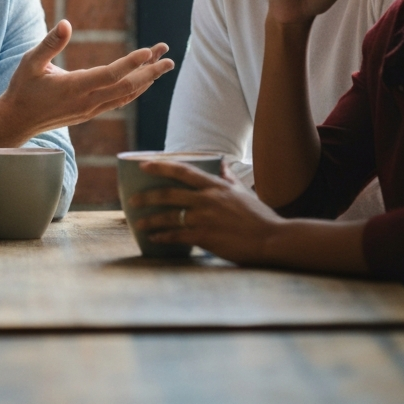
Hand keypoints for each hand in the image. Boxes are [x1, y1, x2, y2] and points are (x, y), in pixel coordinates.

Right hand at [0, 20, 174, 156]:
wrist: (17, 120)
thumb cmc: (22, 88)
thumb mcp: (30, 62)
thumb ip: (49, 43)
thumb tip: (66, 24)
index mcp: (74, 87)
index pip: (110, 75)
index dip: (131, 63)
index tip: (149, 51)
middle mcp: (87, 101)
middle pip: (127, 87)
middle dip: (150, 71)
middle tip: (169, 56)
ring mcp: (90, 109)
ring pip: (126, 96)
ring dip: (146, 80)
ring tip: (162, 64)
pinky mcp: (90, 112)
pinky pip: (119, 101)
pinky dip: (134, 89)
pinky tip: (143, 80)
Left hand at [131, 160, 282, 264]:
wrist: (272, 239)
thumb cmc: (259, 216)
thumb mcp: (243, 192)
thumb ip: (229, 178)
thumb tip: (222, 163)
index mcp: (214, 185)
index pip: (182, 170)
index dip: (160, 166)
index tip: (142, 165)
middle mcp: (206, 199)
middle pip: (168, 193)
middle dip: (146, 196)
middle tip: (131, 200)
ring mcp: (205, 218)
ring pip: (169, 216)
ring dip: (150, 219)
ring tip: (138, 223)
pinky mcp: (206, 237)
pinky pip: (177, 235)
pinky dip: (163, 236)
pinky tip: (154, 238)